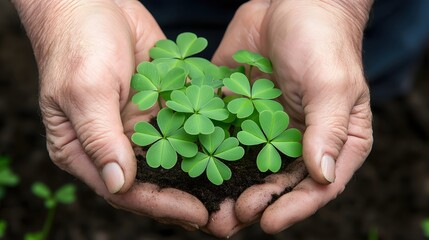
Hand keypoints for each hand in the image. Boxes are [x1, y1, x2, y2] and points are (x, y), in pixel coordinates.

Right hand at [13, 0, 207, 229]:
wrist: (92, 2)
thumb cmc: (76, 43)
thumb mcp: (86, 91)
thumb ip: (102, 139)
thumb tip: (120, 185)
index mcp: (85, 150)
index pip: (126, 191)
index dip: (163, 205)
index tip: (198, 214)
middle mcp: (115, 142)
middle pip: (154, 181)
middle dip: (188, 197)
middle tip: (225, 210)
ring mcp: (140, 124)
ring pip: (174, 157)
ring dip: (202, 171)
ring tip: (235, 186)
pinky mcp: (159, 104)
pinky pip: (184, 125)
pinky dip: (205, 136)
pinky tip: (230, 146)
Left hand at [211, 0, 372, 235]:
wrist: (292, 3)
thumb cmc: (323, 42)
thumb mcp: (332, 85)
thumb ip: (327, 131)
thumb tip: (323, 176)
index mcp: (330, 141)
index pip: (316, 186)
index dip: (292, 208)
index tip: (266, 221)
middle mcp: (297, 140)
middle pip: (275, 183)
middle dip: (251, 203)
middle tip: (224, 221)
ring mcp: (265, 127)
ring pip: (245, 166)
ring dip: (225, 186)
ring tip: (203, 205)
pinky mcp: (239, 109)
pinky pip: (223, 134)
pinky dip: (207, 150)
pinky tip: (188, 165)